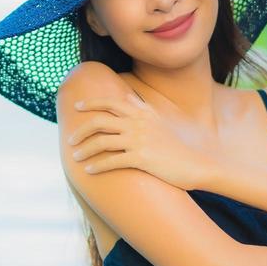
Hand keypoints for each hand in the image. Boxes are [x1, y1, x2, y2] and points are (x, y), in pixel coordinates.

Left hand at [66, 87, 217, 190]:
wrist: (196, 164)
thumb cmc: (175, 145)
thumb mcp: (159, 120)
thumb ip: (141, 108)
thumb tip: (126, 95)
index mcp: (142, 112)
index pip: (110, 102)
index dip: (91, 103)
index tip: (77, 106)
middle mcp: (138, 123)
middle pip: (99, 121)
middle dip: (81, 130)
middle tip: (70, 140)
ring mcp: (140, 140)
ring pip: (102, 142)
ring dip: (84, 150)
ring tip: (75, 157)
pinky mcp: (142, 158)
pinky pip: (112, 161)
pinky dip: (97, 166)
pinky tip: (88, 171)